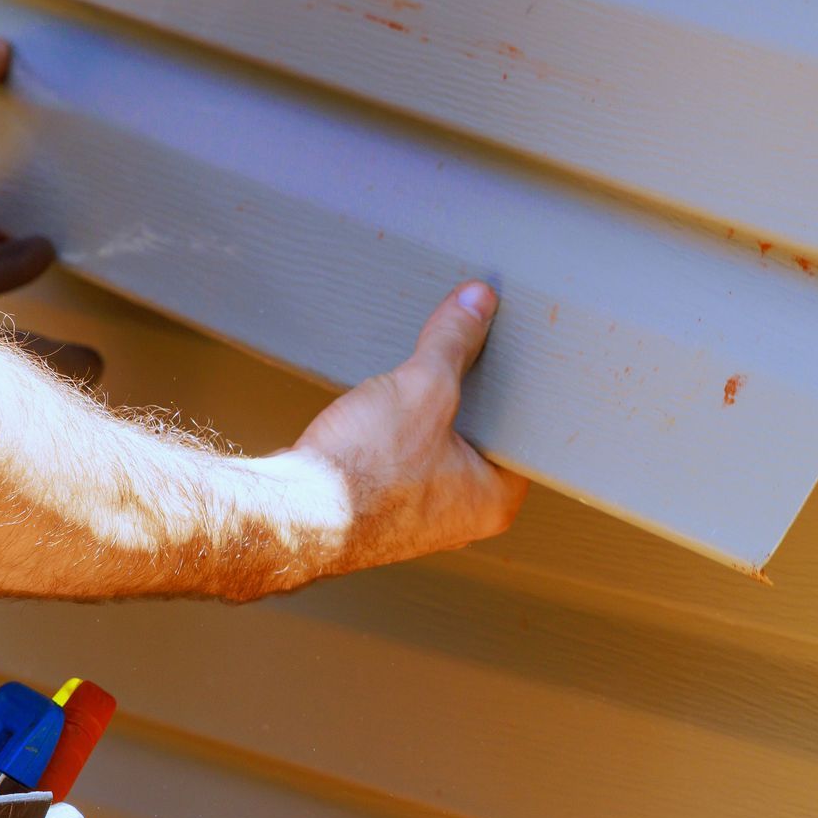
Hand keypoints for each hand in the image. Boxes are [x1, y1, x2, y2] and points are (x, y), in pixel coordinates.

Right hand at [297, 281, 528, 570]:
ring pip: (440, 445)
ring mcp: (422, 516)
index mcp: (495, 500)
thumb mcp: (423, 387)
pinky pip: (405, 458)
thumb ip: (454, 341)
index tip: (511, 356)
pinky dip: (399, 431)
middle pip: (483, 437)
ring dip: (430, 412)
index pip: (526, 437)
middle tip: (466, 354)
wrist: (292, 512)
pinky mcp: (382, 507)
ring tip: (422, 378)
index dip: (518, 391)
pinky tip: (385, 407)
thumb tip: (478, 301)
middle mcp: (465, 516)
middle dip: (472, 395)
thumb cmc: (363, 471)